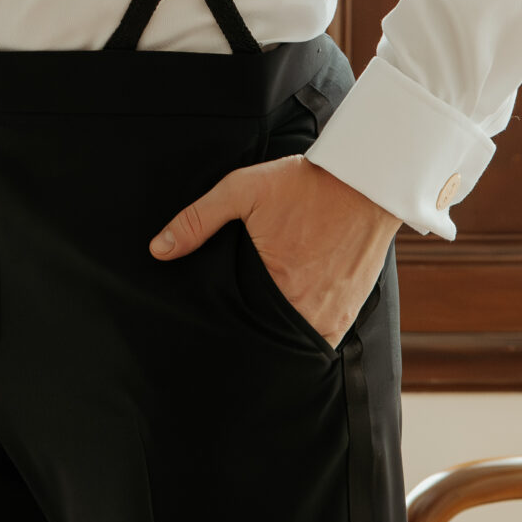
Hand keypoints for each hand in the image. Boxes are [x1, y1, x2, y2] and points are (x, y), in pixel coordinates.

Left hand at [149, 153, 398, 348]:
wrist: (363, 180)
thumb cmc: (302, 184)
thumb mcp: (242, 190)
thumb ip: (198, 220)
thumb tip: (158, 249)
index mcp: (278, 286)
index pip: (243, 328)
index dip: (229, 328)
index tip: (217, 325)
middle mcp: (308, 308)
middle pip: (271, 339)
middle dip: (254, 334)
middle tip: (236, 324)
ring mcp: (334, 313)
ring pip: (298, 342)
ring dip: (281, 335)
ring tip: (262, 322)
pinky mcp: (352, 310)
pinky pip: (324, 336)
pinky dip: (307, 330)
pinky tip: (290, 316)